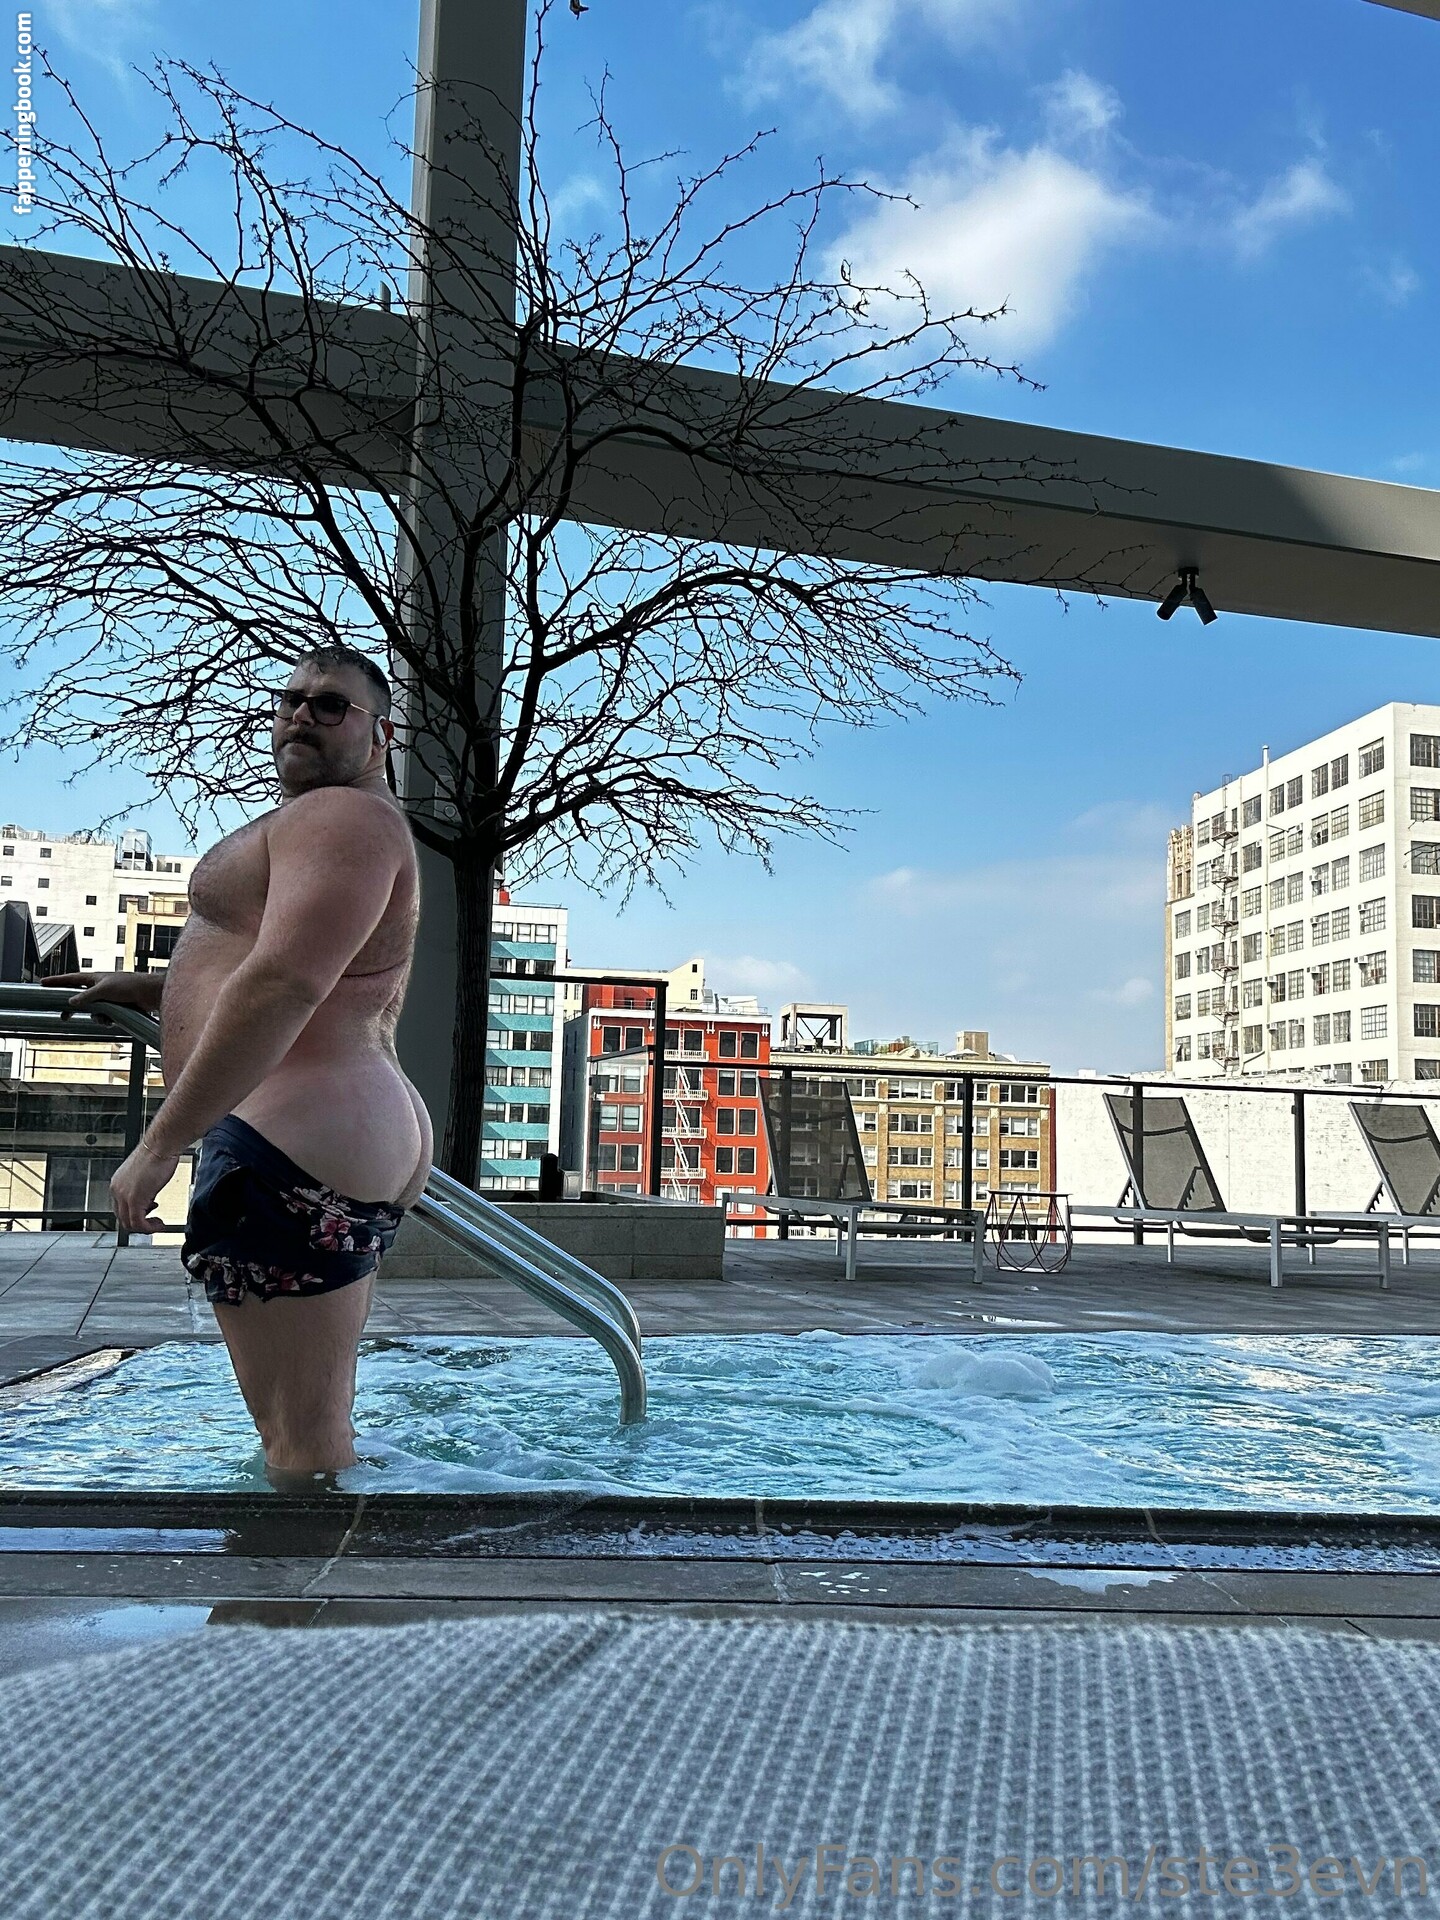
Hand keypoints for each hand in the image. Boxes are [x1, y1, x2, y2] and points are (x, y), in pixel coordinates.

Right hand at [50, 970, 164, 1016]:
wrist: (150, 994)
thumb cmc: (129, 985)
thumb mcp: (104, 990)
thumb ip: (86, 996)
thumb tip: (71, 1002)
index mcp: (95, 978)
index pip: (71, 979)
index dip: (57, 981)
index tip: (43, 982)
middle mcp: (100, 987)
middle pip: (79, 998)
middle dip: (73, 1009)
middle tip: (62, 1017)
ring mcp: (108, 998)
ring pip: (93, 1011)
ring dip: (96, 1017)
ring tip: (105, 1017)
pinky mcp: (117, 1008)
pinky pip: (105, 1017)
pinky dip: (107, 1020)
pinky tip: (113, 1020)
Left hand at [111, 1141, 179, 1233]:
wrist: (161, 1146)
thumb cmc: (157, 1153)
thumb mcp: (145, 1174)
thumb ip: (142, 1187)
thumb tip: (149, 1197)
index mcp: (118, 1183)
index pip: (120, 1208)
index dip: (135, 1214)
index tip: (149, 1212)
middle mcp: (117, 1190)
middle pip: (122, 1218)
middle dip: (140, 1223)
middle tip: (153, 1222)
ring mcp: (124, 1196)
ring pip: (128, 1224)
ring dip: (145, 1228)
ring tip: (157, 1223)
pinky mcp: (135, 1200)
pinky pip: (138, 1223)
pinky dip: (149, 1228)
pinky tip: (159, 1223)